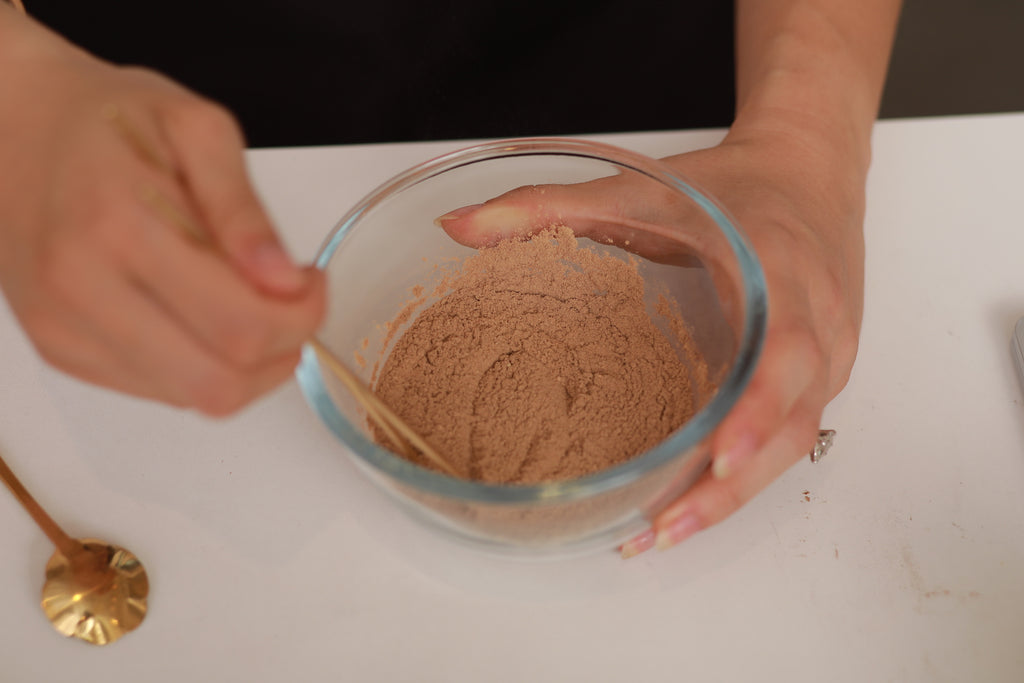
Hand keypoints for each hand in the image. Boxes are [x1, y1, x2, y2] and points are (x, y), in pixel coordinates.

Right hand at [0, 12, 324, 414]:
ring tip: (248, 302)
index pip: (242, 326)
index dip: (302, 317)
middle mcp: (83, 291)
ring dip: (247, 366)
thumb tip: (283, 280)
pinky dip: (202, 365)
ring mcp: (65, 330)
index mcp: (121, 228)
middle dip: (282, 352)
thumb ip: (244, 209)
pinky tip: (203, 314)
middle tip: (293, 304)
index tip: (312, 282)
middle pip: (220, 383)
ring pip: (193, 398)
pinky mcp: (60, 351)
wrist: (9, 124)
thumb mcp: (196, 127)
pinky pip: (160, 393)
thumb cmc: (107, 119)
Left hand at [438, 132, 864, 554]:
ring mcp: (831, 353)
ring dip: (734, 495)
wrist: (808, 171)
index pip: (784, 347)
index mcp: (777, 267)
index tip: (717, 455)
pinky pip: (793, 433)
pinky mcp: (824, 375)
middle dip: (731, 483)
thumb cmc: (734, 187)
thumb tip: (457, 228)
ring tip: (663, 531)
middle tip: (663, 525)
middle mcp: (817, 319)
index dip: (756, 407)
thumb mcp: (642, 187)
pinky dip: (746, 475)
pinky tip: (692, 499)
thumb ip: (547, 204)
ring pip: (796, 440)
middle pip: (792, 419)